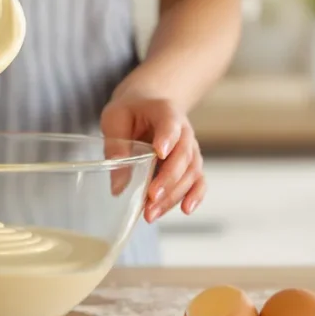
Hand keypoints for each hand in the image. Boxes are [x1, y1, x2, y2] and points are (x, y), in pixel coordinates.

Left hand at [100, 95, 205, 222]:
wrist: (151, 102)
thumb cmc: (132, 110)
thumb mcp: (115, 119)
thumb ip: (116, 147)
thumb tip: (118, 187)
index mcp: (165, 112)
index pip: (170, 125)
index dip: (167, 138)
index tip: (159, 152)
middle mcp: (184, 131)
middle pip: (183, 156)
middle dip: (168, 179)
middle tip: (151, 197)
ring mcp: (190, 148)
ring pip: (190, 173)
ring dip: (174, 195)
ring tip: (152, 213)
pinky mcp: (191, 164)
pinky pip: (198, 181)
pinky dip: (195, 196)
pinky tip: (185, 210)